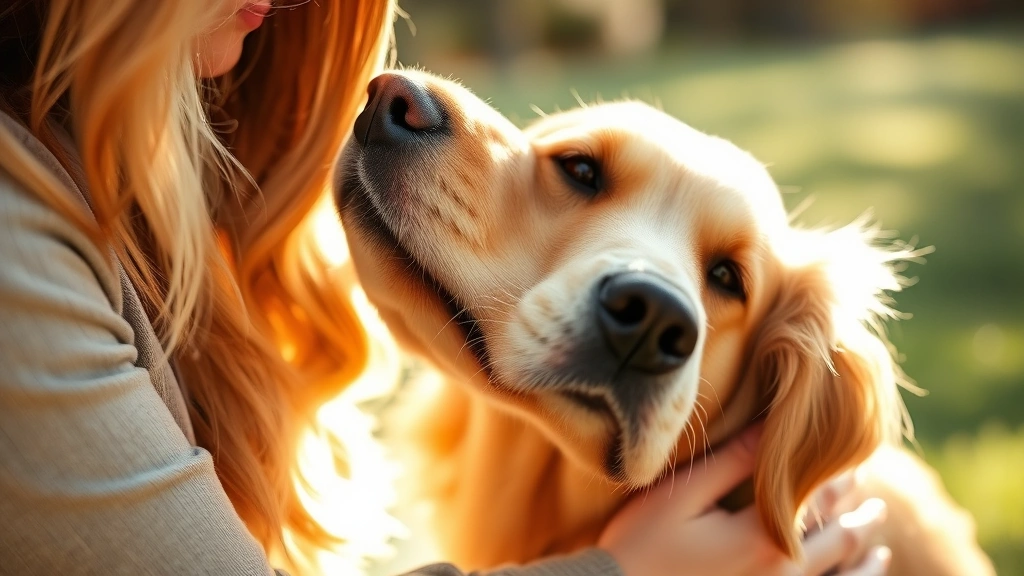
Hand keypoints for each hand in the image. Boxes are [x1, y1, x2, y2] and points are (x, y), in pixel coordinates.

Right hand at [597, 425, 890, 575]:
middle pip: (839, 541)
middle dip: (859, 516)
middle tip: (873, 500)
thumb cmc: (640, 546)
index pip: (819, 498)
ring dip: (865, 563)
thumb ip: (731, 463)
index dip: (838, 477)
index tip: (851, 459)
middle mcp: (784, 575)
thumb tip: (773, 427)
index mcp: (766, 536)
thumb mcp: (681, 496)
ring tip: (879, 551)